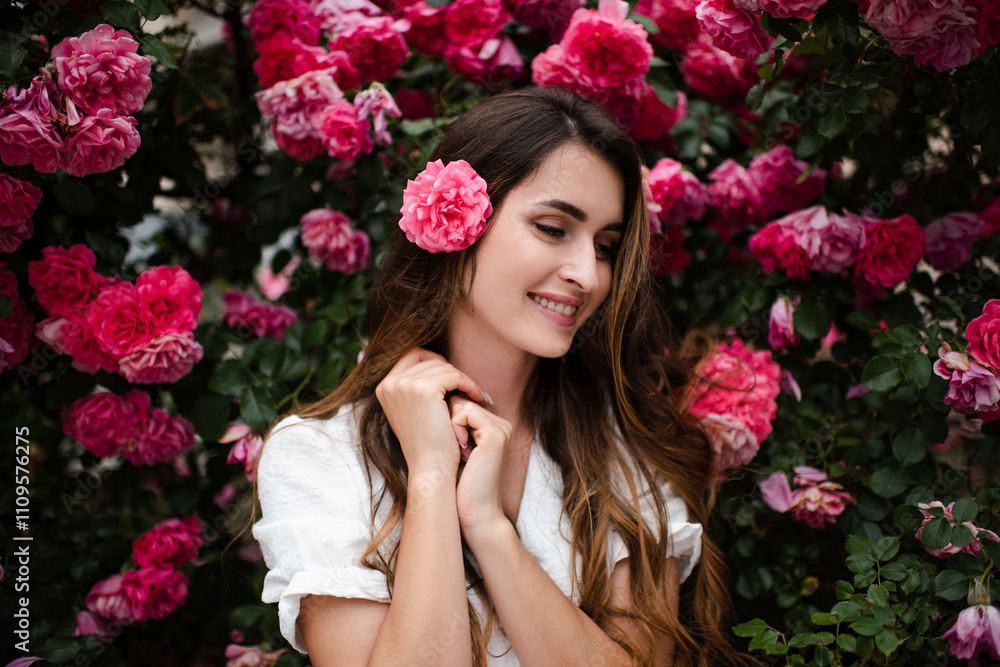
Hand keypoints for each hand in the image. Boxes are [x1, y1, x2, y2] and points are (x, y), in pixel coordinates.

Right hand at [375, 348, 489, 477]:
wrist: (431, 468)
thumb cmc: (428, 443)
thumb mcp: (415, 410)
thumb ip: (417, 387)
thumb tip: (436, 362)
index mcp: (384, 387)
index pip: (413, 356)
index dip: (435, 363)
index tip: (453, 378)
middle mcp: (390, 383)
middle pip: (430, 360)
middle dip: (452, 373)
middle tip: (469, 388)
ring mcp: (405, 385)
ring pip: (444, 367)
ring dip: (463, 380)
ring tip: (475, 395)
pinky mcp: (424, 389)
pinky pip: (455, 375)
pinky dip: (470, 384)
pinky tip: (479, 397)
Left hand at [449, 395, 512, 547]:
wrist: (476, 514)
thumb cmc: (460, 485)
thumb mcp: (455, 448)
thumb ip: (451, 424)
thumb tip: (430, 401)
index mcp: (493, 425)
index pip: (460, 401)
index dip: (445, 420)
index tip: (448, 445)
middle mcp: (500, 423)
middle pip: (459, 399)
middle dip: (447, 421)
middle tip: (455, 450)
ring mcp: (500, 428)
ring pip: (460, 403)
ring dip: (449, 426)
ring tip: (458, 451)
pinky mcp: (495, 435)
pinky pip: (465, 412)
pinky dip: (454, 428)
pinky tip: (461, 450)